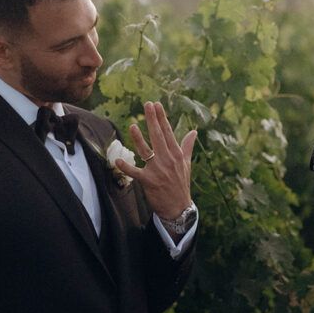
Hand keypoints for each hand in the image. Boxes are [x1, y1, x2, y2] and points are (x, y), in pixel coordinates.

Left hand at [115, 101, 197, 218]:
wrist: (178, 208)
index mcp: (177, 155)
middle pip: (158, 136)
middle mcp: (168, 160)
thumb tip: (194, 131)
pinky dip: (127, 167)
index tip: (156, 105)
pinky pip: (136, 173)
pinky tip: (119, 160)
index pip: (168, 132)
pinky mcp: (149, 182)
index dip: (161, 118)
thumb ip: (188, 146)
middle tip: (147, 104)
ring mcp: (158, 170)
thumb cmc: (181, 184)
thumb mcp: (186, 164)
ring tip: (132, 126)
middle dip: (152, 119)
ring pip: (147, 151)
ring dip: (139, 139)